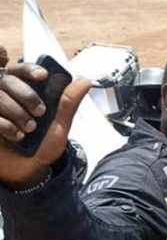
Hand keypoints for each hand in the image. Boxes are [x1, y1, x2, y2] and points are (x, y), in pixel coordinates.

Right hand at [0, 64, 91, 186]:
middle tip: (40, 112)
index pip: (21, 70)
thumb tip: (85, 80)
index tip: (43, 76)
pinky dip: (5, 124)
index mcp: (23, 92)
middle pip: (8, 80)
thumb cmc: (43, 146)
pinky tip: (16, 136)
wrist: (28, 170)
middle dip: (27, 94)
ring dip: (17, 112)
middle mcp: (5, 96)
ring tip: (30, 129)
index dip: (29, 69)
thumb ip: (68, 103)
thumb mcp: (59, 125)